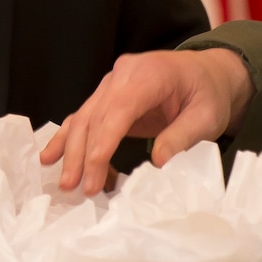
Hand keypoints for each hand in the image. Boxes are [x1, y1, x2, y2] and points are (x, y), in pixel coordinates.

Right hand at [40, 49, 254, 195]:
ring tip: (65, 183)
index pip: (118, 110)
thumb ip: (182, 137)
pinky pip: (86, 115)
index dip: (102, 144)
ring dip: (71, 150)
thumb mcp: (207, 117)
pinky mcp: (108, 94)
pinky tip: (51, 157)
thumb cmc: (209, 94)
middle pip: (95, 115)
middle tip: (75, 188)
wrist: (208, 73)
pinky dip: (70, 137)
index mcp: (150, 74)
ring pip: (84, 116)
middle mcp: (124, 73)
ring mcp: (113, 82)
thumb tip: (157, 162)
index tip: (92, 175)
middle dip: (81, 154)